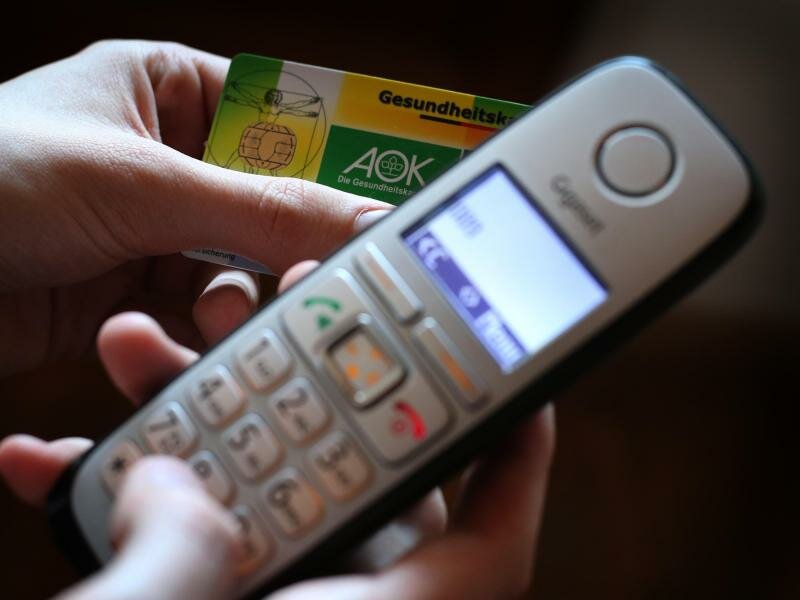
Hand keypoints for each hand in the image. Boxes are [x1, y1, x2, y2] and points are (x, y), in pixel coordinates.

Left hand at [0, 40, 389, 376]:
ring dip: (240, 293)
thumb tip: (359, 221)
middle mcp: (161, 158)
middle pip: (264, 200)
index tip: (372, 204)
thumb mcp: (137, 184)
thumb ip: (258, 208)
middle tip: (304, 275)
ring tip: (223, 313)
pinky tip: (194, 334)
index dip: (327, 159)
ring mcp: (147, 228)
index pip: (276, 117)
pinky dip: (205, 326)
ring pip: (237, 262)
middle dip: (281, 243)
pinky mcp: (130, 291)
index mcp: (162, 91)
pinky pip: (198, 307)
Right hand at [0, 261, 554, 599]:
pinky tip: (50, 466)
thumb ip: (194, 558)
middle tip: (273, 303)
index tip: (523, 385)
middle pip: (352, 473)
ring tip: (134, 352)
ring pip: (252, 489)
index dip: (518, 460)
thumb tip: (160, 480)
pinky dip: (122, 502)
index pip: (490, 542)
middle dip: (308, 380)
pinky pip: (183, 539)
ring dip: (184, 416)